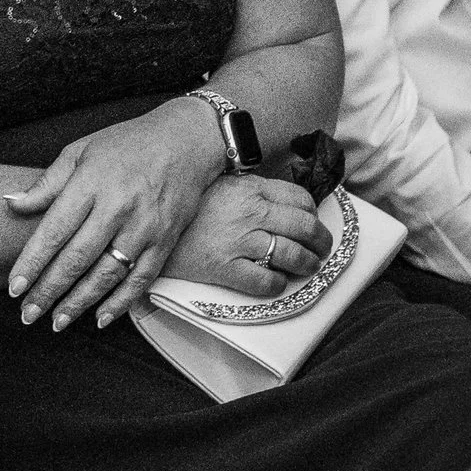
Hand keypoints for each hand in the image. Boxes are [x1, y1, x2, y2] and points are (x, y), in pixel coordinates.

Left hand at [2, 98, 222, 331]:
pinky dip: (121, 302)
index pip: (54, 230)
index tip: (14, 287)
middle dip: (49, 290)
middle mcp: (117, 206)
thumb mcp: (80, 151)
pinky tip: (100, 318)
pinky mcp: (165, 240)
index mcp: (90, 183)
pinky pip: (140, 278)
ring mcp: (144, 226)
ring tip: (57, 321)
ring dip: (80, 302)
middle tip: (28, 314)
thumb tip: (11, 203)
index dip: (32, 262)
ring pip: (107, 274)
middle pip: (77, 258)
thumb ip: (46, 184)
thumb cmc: (126, 144)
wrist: (186, 140)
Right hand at [161, 176, 330, 300]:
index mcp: (250, 188)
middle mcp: (250, 212)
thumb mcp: (220, 185)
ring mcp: (239, 240)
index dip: (313, 215)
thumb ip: (251, 191)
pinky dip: (278, 285)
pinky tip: (275, 282)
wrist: (148, 227)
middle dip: (321, 242)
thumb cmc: (186, 208)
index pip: (300, 200)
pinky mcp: (226, 267)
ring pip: (293, 255)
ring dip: (307, 265)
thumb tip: (281, 204)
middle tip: (321, 250)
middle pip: (305, 227)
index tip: (313, 223)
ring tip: (307, 268)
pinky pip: (267, 281)